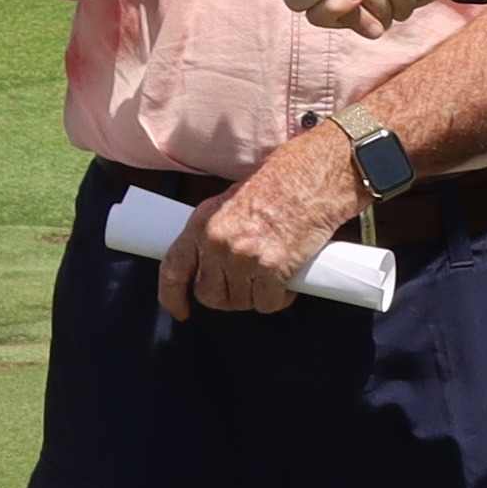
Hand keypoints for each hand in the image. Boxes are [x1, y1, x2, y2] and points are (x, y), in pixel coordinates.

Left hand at [162, 129, 361, 317]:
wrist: (314, 177)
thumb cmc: (279, 185)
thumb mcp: (231, 203)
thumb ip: (214, 234)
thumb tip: (208, 263)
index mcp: (203, 223)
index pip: (173, 269)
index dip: (172, 296)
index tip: (180, 310)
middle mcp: (218, 241)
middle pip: (209, 294)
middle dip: (227, 296)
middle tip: (247, 284)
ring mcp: (244, 257)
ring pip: (240, 301)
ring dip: (256, 295)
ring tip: (271, 274)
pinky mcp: (272, 269)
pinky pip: (268, 303)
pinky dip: (279, 298)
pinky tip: (286, 281)